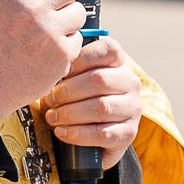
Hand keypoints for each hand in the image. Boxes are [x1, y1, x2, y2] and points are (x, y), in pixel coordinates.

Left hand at [41, 36, 141, 170]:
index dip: (81, 59)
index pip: (107, 50)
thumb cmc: (84, 96)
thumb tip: (50, 69)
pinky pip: (102, 133)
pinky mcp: (129, 132)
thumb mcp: (80, 76)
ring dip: (70, 113)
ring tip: (52, 116)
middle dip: (68, 91)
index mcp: (119, 61)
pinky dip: (77, 133)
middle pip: (100, 80)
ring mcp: (133, 108)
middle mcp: (130, 82)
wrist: (99, 132)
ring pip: (101, 107)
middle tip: (50, 99)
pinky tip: (62, 132)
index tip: (60, 71)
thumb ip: (71, 67)